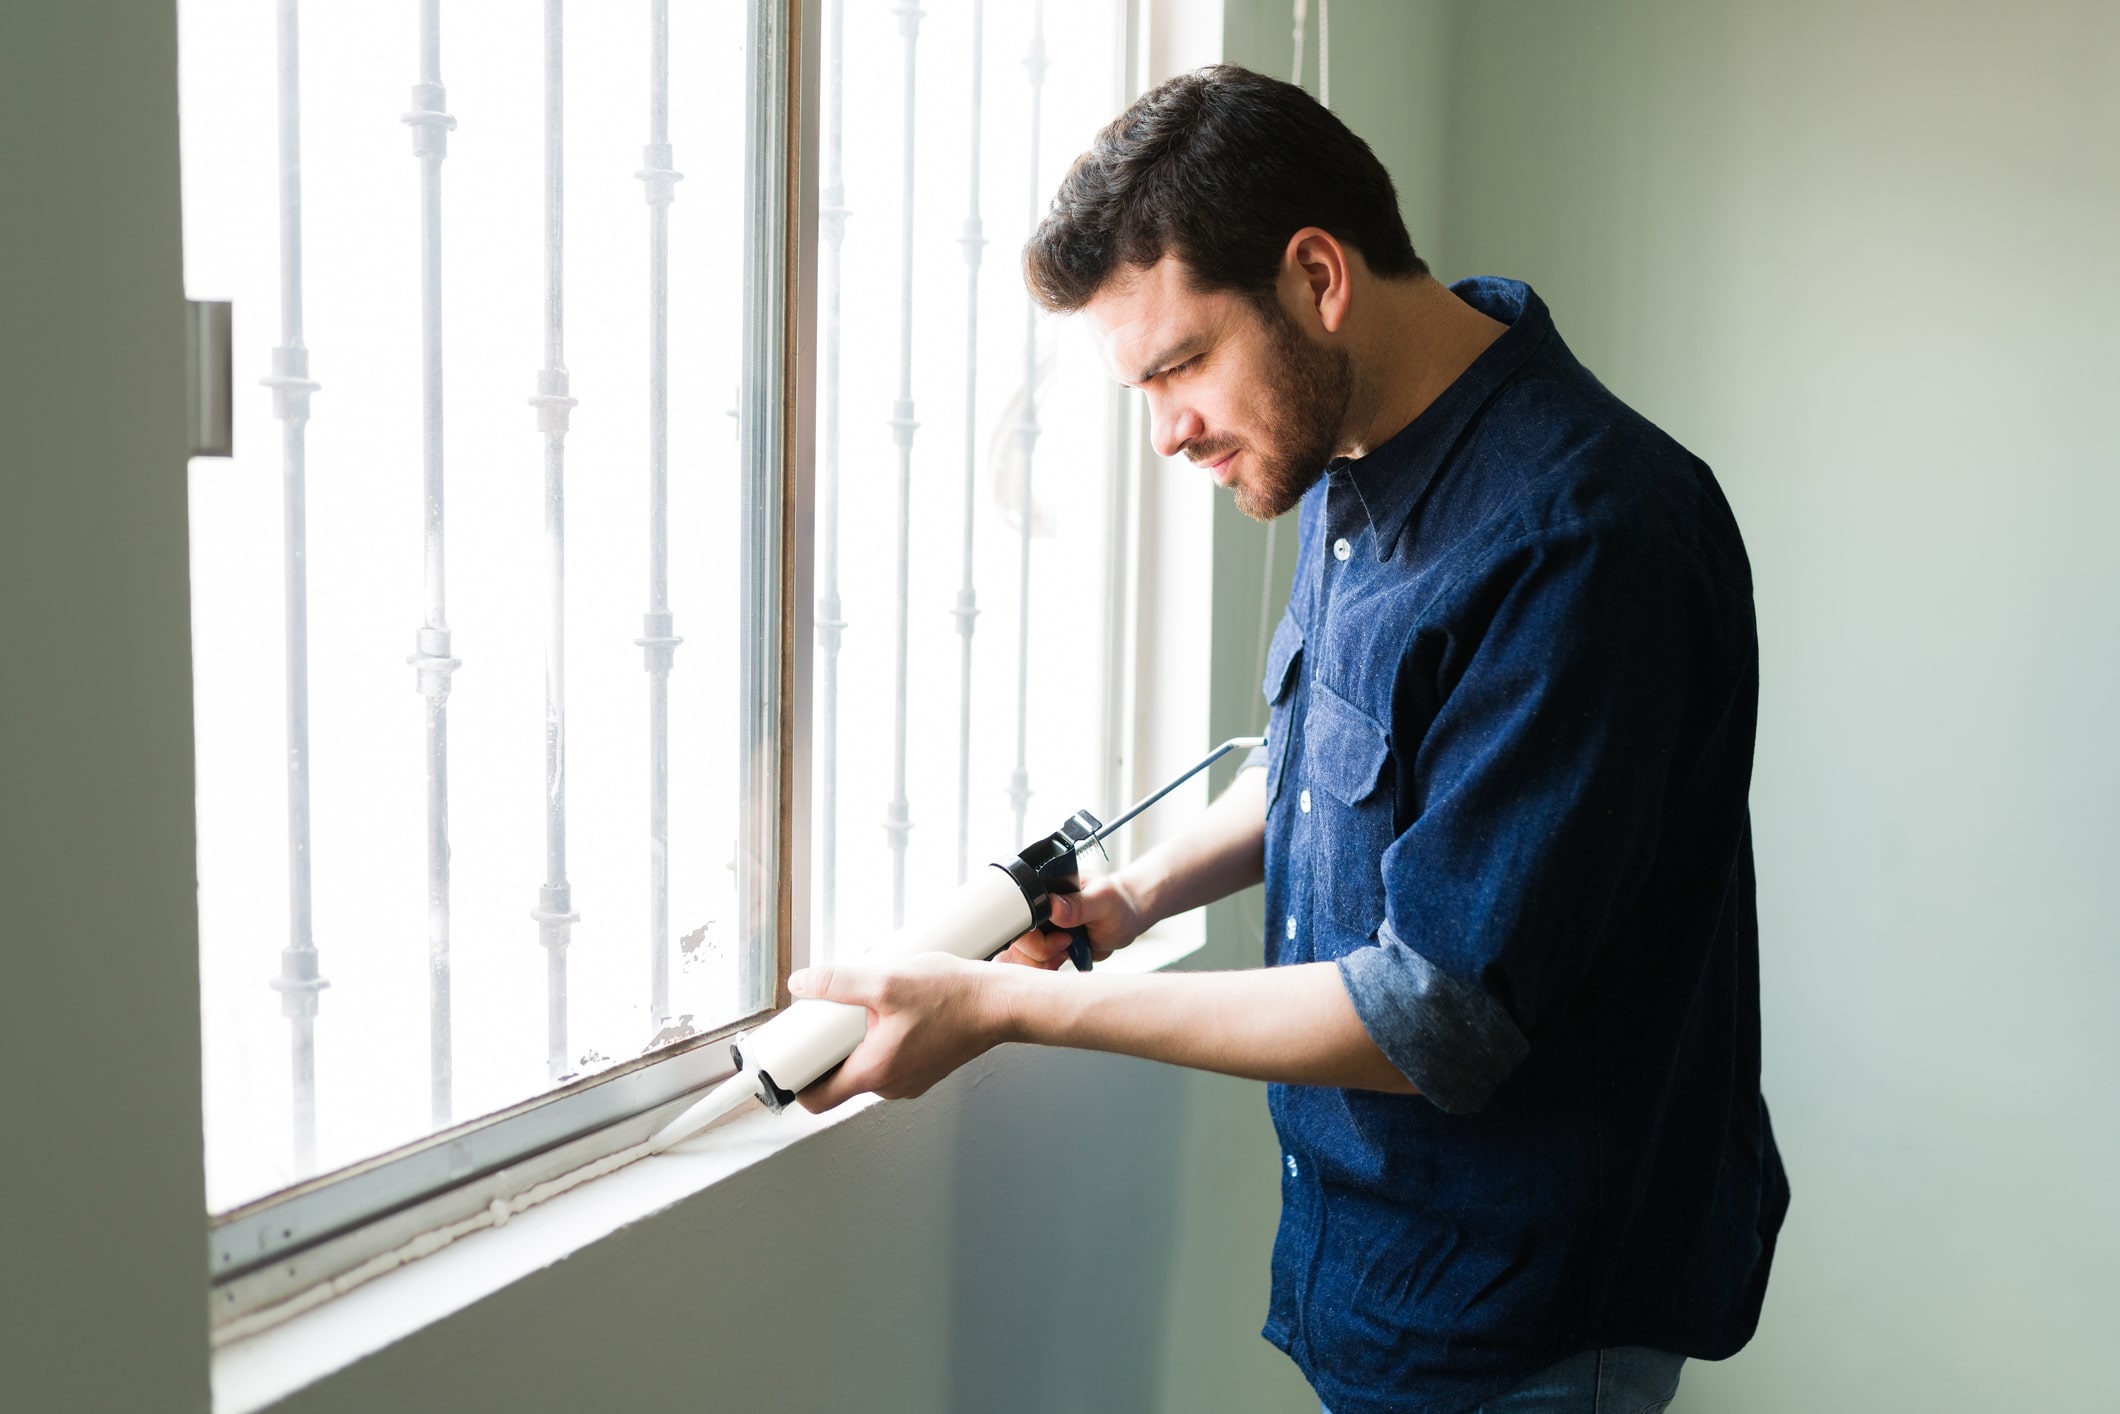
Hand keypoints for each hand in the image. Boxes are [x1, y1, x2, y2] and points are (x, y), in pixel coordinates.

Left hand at [786, 953, 1014, 1112]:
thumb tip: (802, 983)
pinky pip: (887, 1055)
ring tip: (868, 1003)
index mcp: (875, 1072)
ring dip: (857, 1036)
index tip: (787, 1057)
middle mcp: (890, 1084)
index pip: (816, 1098)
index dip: (795, 1078)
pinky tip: (893, 1006)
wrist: (1000, 1003)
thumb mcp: (887, 980)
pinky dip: (881, 1034)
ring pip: (864, 1062)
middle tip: (829, 1013)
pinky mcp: (922, 1065)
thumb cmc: (955, 997)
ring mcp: (908, 1078)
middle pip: (837, 1076)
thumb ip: (839, 982)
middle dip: (828, 1045)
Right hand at [997, 871, 1149, 969]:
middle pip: (1015, 938)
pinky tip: (1062, 959)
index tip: (1062, 938)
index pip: (1017, 909)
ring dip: (1041, 962)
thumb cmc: (1116, 904)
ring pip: (1017, 956)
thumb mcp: (1104, 901)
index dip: (1032, 931)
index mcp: (1044, 885)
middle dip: (1040, 951)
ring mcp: (1035, 928)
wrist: (1124, 920)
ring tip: (1067, 951)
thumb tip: (1053, 905)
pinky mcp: (1038, 946)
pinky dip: (1043, 969)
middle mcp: (1034, 906)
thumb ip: (1080, 904)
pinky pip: (1027, 964)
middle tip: (1068, 943)